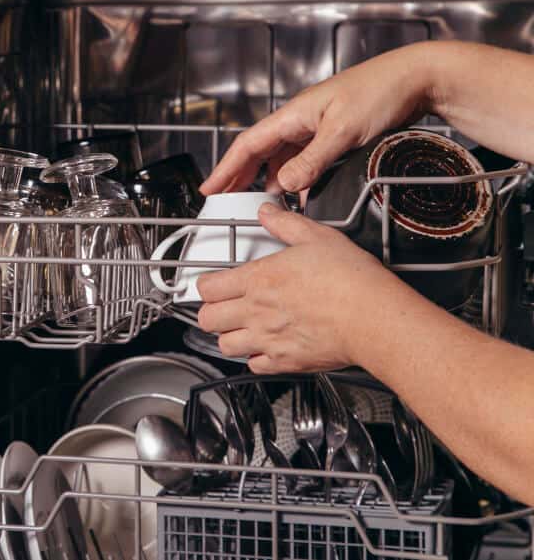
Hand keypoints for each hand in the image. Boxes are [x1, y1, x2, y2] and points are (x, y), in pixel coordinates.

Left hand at [195, 203, 420, 372]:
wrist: (373, 318)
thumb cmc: (350, 279)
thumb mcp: (317, 237)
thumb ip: (285, 224)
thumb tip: (268, 213)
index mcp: (258, 280)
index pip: (206, 287)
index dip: (206, 284)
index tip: (213, 283)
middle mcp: (256, 312)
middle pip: (206, 319)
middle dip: (211, 311)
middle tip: (222, 306)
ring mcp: (268, 339)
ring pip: (224, 346)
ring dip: (228, 336)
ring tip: (241, 327)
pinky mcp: (285, 362)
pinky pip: (253, 366)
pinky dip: (254, 359)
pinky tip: (265, 346)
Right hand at [200, 43, 435, 194]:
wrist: (419, 77)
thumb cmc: (383, 91)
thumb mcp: (344, 131)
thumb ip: (312, 160)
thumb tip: (285, 185)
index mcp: (294, 114)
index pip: (248, 144)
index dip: (226, 168)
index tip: (210, 189)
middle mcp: (301, 120)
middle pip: (259, 152)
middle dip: (239, 177)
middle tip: (225, 201)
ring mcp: (317, 128)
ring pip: (281, 158)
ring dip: (268, 180)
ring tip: (260, 204)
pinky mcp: (334, 135)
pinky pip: (303, 160)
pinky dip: (295, 179)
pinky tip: (299, 195)